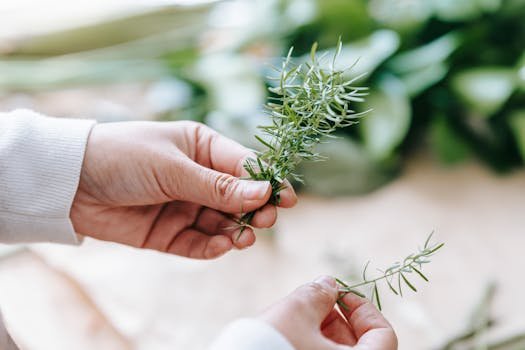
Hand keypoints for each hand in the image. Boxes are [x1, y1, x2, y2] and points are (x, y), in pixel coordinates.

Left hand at [71, 121, 296, 258]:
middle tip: (265, 220)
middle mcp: (198, 177)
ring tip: (242, 238)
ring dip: (236, 231)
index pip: (244, 166)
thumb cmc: (123, 157)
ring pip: (222, 223)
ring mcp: (185, 206)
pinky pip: (199, 243)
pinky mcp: (170, 232)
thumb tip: (265, 191)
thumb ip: (218, 185)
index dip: (267, 182)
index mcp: (202, 148)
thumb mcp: (173, 167)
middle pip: (239, 198)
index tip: (286, 199)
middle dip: (255, 210)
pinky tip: (221, 246)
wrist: (70, 184)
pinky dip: (212, 247)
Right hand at [260, 276, 396, 349]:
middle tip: (312, 304)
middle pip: (359, 346)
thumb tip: (328, 285)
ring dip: (321, 334)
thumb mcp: (296, 312)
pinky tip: (287, 335)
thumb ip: (318, 294)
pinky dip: (310, 348)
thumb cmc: (271, 346)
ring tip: (294, 320)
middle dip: (337, 319)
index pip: (383, 334)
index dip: (362, 308)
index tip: (339, 294)